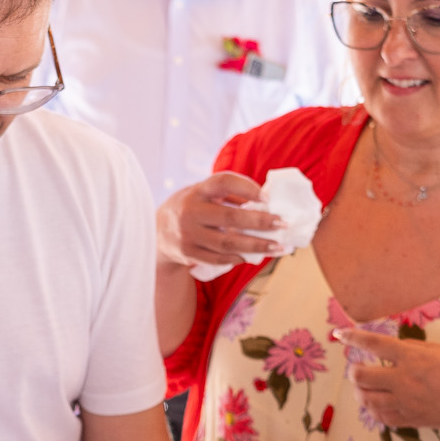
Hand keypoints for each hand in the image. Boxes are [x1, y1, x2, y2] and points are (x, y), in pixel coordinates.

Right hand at [156, 172, 280, 270]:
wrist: (156, 230)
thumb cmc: (193, 207)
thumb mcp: (204, 194)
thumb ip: (230, 195)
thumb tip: (266, 202)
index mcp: (197, 190)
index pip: (223, 182)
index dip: (246, 187)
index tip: (267, 196)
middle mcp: (190, 211)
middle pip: (230, 218)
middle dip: (260, 222)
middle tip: (283, 225)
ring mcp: (188, 234)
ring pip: (227, 243)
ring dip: (256, 246)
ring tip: (278, 247)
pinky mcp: (187, 253)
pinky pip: (218, 258)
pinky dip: (237, 258)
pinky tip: (252, 257)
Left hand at [333, 328, 439, 430]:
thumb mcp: (437, 350)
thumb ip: (409, 349)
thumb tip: (387, 349)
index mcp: (412, 357)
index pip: (373, 344)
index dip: (353, 337)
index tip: (339, 334)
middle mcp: (404, 380)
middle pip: (361, 376)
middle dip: (354, 371)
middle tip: (357, 369)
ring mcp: (405, 402)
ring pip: (366, 399)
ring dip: (360, 391)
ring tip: (364, 387)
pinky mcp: (409, 420)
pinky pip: (380, 416)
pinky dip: (373, 409)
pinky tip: (377, 403)